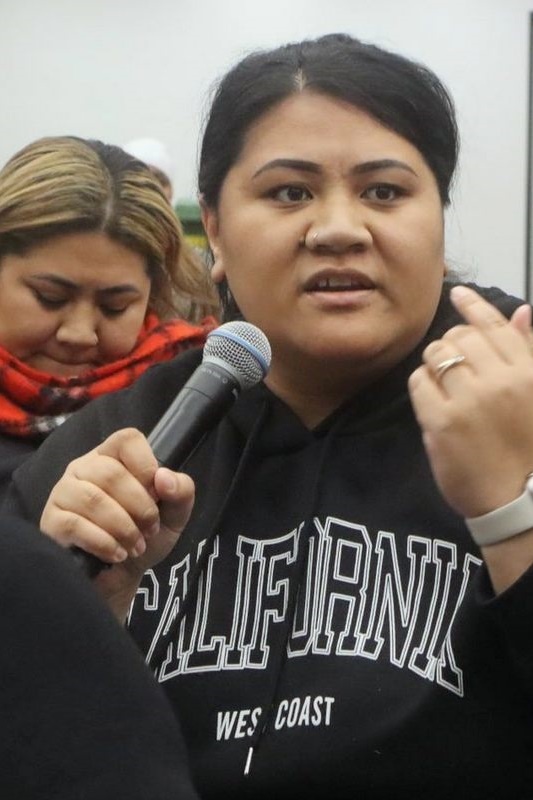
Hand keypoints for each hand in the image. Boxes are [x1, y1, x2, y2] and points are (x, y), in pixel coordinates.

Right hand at [40, 428, 194, 599]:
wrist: (124, 576)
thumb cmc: (146, 536)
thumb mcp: (175, 515)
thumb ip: (181, 491)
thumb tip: (164, 478)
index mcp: (113, 457)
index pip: (127, 440)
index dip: (146, 466)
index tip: (157, 494)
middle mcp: (84, 467)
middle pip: (111, 473)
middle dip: (140, 507)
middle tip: (149, 530)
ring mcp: (63, 492)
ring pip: (92, 499)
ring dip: (122, 528)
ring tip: (135, 546)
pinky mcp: (51, 521)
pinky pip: (75, 524)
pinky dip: (104, 542)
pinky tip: (116, 554)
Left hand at [408, 286, 532, 519]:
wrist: (517, 500)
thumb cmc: (528, 448)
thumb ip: (527, 352)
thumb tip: (521, 311)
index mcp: (528, 373)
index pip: (495, 325)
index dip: (473, 306)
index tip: (458, 294)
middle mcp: (501, 381)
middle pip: (460, 337)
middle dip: (452, 345)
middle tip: (455, 367)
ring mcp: (470, 401)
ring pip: (437, 355)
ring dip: (435, 364)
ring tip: (445, 385)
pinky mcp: (442, 422)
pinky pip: (418, 382)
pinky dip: (422, 386)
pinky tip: (433, 401)